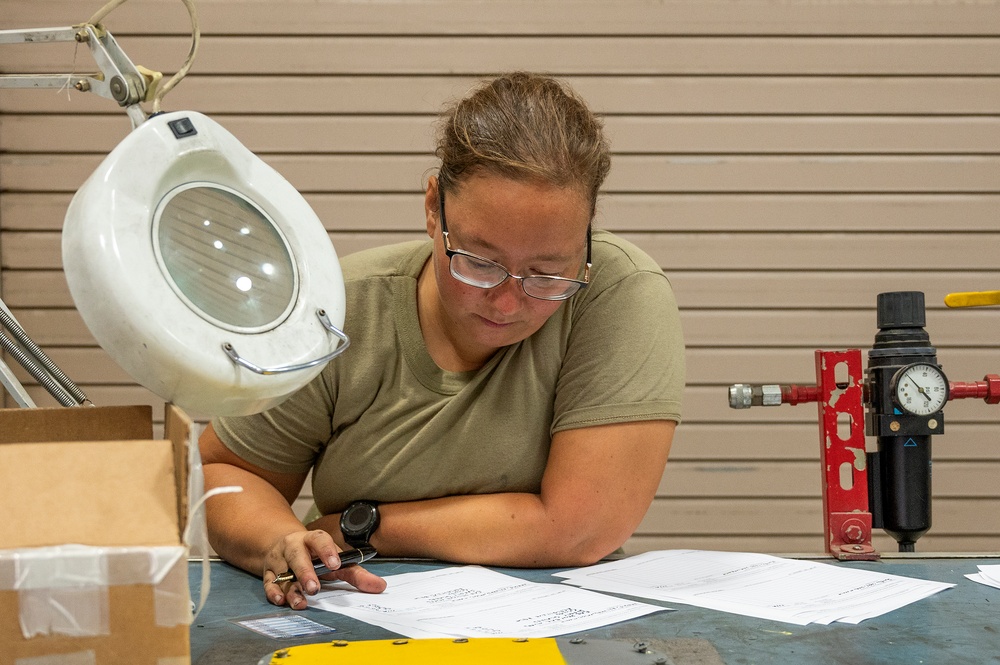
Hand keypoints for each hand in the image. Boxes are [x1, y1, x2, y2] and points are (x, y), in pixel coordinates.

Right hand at [262, 529, 385, 608]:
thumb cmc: (315, 555)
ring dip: (291, 589)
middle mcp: (294, 546)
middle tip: (314, 588)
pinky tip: (281, 600)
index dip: (327, 551)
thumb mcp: (335, 559)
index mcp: (313, 539)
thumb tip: (380, 586)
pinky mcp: (268, 572)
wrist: (285, 545)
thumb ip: (356, 573)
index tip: (335, 564)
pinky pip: (268, 582)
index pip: (320, 540)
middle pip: (298, 556)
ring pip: (283, 573)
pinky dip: (273, 592)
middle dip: (305, 572)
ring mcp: (279, 559)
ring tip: (301, 602)